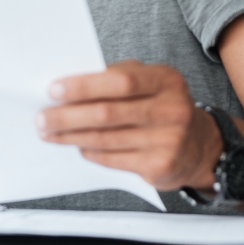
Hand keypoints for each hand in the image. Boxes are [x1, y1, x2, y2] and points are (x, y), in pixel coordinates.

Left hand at [36, 61, 222, 190]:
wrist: (202, 146)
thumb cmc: (163, 107)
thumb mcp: (151, 83)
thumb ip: (116, 78)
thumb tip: (68, 86)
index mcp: (166, 80)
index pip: (120, 81)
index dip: (84, 86)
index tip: (53, 90)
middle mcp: (172, 109)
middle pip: (107, 113)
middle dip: (67, 116)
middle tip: (42, 117)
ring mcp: (168, 140)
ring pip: (105, 138)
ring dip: (70, 136)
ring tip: (49, 132)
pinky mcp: (160, 166)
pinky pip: (112, 158)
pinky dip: (89, 151)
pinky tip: (76, 146)